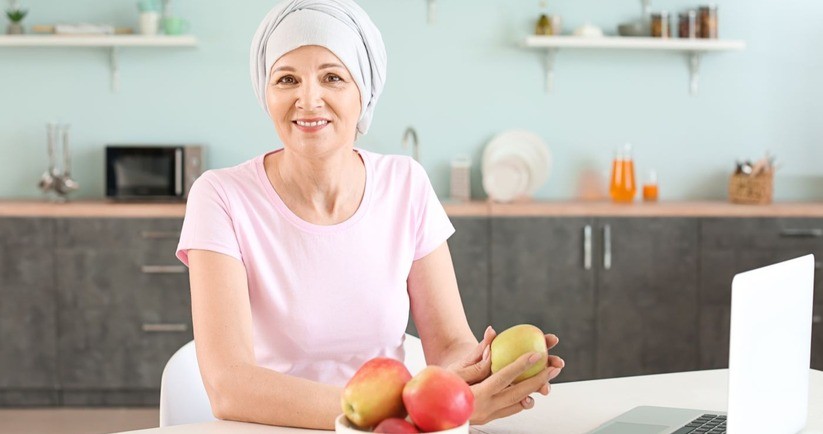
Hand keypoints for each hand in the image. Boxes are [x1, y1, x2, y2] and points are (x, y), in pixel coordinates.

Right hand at [448, 328, 565, 424]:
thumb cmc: (441, 385)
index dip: (521, 365)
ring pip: (518, 404)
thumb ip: (476, 355)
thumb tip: (492, 333)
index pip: (503, 377)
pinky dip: (522, 401)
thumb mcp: (455, 369)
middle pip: (518, 393)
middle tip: (554, 366)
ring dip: (534, 390)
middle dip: (539, 379)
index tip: (536, 354)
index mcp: (476, 394)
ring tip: (547, 378)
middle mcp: (485, 407)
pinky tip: (530, 392)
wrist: (433, 411)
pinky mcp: (490, 418)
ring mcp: (489, 415)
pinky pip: (511, 410)